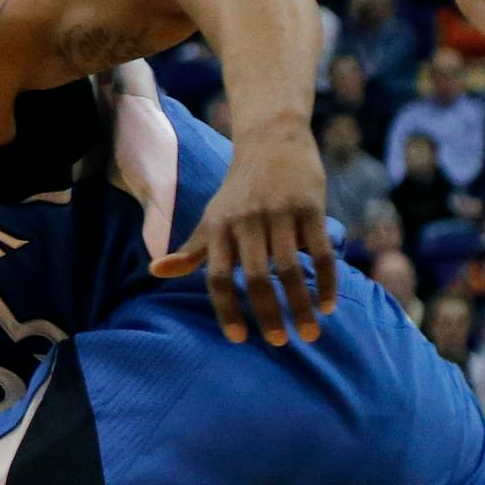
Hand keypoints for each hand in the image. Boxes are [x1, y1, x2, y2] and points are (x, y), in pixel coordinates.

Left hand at [151, 116, 335, 345]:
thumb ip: (191, 250)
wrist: (272, 140)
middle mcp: (246, 223)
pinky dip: (326, 280)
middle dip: (267, 313)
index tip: (238, 338)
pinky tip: (329, 305)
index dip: (226, 309)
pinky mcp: (310, 207)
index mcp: (219, 229)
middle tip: (279, 343)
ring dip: (301, 304)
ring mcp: (279, 214)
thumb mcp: (211, 217)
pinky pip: (320, 251)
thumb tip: (155, 272)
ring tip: (310, 333)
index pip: (217, 278)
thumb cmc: (238, 189)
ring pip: (289, 268)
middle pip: (254, 278)